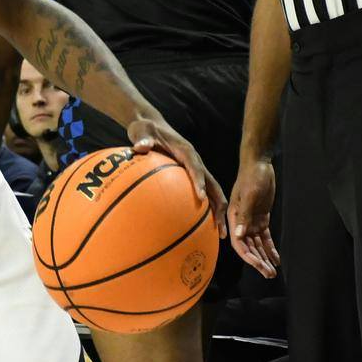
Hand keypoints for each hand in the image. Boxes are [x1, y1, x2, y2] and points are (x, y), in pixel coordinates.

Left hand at [125, 117, 227, 233]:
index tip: (202, 198)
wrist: (150, 126)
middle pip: (213, 185)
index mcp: (186, 151)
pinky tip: (201, 229)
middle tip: (220, 227)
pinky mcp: (190, 176)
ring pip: (212, 192)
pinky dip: (206, 210)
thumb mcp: (141, 131)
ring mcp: (194, 169)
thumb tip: (141, 147)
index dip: (199, 182)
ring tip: (219, 235)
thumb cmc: (145, 129)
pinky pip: (202, 193)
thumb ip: (142, 139)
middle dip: (219, 205)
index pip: (195, 167)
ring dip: (218, 212)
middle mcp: (195, 161)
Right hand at [226, 157, 279, 277]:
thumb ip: (244, 216)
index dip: (248, 256)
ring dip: (265, 258)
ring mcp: (251, 221)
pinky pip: (265, 237)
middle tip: (269, 274)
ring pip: (258, 245)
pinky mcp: (261, 218)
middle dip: (258, 261)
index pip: (239, 243)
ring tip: (274, 271)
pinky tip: (276, 258)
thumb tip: (239, 236)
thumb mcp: (249, 196)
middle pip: (249, 247)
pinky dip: (270, 248)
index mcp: (233, 218)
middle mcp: (240, 223)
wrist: (259, 164)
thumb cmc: (252, 177)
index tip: (259, 265)